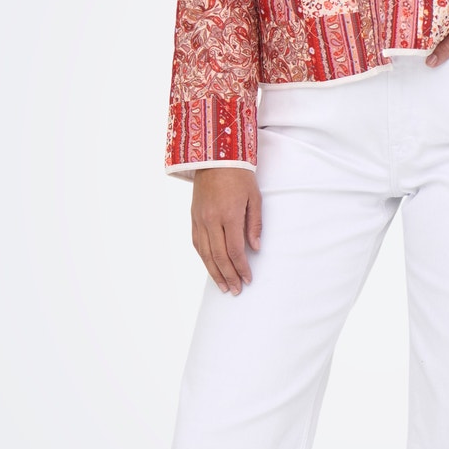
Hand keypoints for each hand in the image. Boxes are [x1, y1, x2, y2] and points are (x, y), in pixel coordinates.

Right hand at [192, 168, 261, 293]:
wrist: (215, 158)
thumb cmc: (239, 176)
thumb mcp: (254, 198)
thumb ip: (254, 224)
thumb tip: (254, 249)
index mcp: (229, 215)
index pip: (235, 250)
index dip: (241, 268)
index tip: (248, 279)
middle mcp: (211, 220)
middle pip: (219, 256)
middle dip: (228, 276)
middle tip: (235, 290)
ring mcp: (200, 219)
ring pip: (205, 253)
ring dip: (214, 272)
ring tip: (222, 286)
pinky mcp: (193, 217)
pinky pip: (197, 243)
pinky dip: (204, 258)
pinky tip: (210, 267)